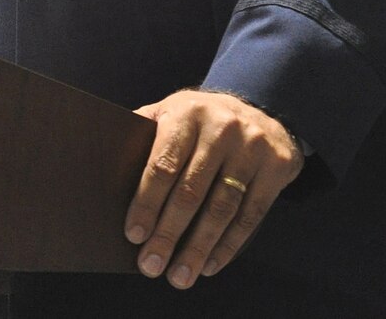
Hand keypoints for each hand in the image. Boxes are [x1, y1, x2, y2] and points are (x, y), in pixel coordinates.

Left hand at [125, 88, 302, 287]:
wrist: (261, 109)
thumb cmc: (200, 119)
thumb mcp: (171, 112)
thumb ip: (144, 135)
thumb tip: (109, 172)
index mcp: (186, 113)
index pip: (162, 165)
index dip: (147, 203)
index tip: (134, 235)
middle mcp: (221, 128)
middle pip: (190, 192)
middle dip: (168, 234)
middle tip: (152, 265)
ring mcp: (252, 148)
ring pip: (221, 209)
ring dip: (198, 248)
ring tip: (180, 275)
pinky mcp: (276, 168)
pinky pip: (250, 215)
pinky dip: (229, 245)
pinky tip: (210, 265)